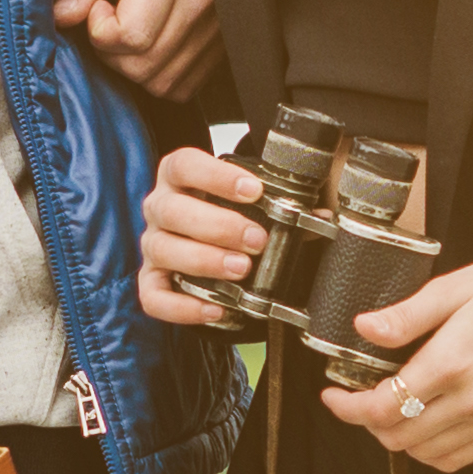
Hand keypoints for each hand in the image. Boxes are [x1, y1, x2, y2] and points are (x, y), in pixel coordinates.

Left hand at [54, 0, 217, 100]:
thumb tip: (62, 17)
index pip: (132, 35)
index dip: (101, 30)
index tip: (99, 3)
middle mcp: (203, 0)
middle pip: (144, 66)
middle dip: (112, 52)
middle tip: (109, 16)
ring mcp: (220, 26)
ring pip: (163, 83)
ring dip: (134, 65)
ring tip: (131, 26)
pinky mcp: (224, 44)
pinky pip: (183, 86)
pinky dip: (158, 74)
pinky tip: (152, 41)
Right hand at [133, 141, 263, 329]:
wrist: (210, 242)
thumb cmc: (231, 214)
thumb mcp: (252, 202)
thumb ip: (281, 203)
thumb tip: (321, 216)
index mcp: (180, 178)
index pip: (185, 165)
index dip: (216, 176)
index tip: (254, 190)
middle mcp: (159, 208)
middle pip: (173, 210)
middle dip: (218, 226)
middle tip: (256, 240)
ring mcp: (153, 245)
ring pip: (163, 250)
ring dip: (204, 261)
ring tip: (241, 269)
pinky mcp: (151, 281)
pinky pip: (154, 297)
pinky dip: (182, 307)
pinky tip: (217, 307)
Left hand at [326, 254, 472, 469]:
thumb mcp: (453, 289)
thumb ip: (406, 315)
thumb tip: (364, 328)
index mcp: (451, 362)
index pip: (382, 407)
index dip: (348, 408)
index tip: (333, 396)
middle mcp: (471, 400)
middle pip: (397, 436)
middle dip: (368, 422)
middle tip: (360, 399)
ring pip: (421, 453)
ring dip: (397, 436)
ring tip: (391, 410)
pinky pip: (453, 459)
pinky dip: (428, 451)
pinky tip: (422, 425)